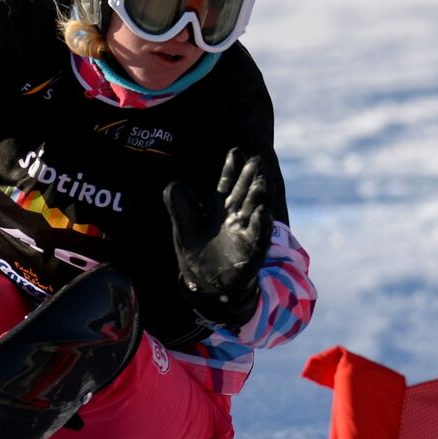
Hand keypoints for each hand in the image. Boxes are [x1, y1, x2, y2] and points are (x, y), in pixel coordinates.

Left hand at [163, 148, 272, 328]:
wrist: (206, 287)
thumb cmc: (196, 254)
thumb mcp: (183, 228)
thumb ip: (179, 206)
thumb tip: (175, 184)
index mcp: (220, 208)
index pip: (227, 184)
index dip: (232, 168)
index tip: (236, 151)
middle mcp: (236, 217)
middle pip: (246, 192)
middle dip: (251, 177)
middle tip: (257, 160)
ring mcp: (245, 233)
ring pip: (256, 210)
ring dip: (259, 196)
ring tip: (261, 182)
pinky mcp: (251, 252)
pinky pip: (258, 237)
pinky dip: (261, 225)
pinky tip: (262, 213)